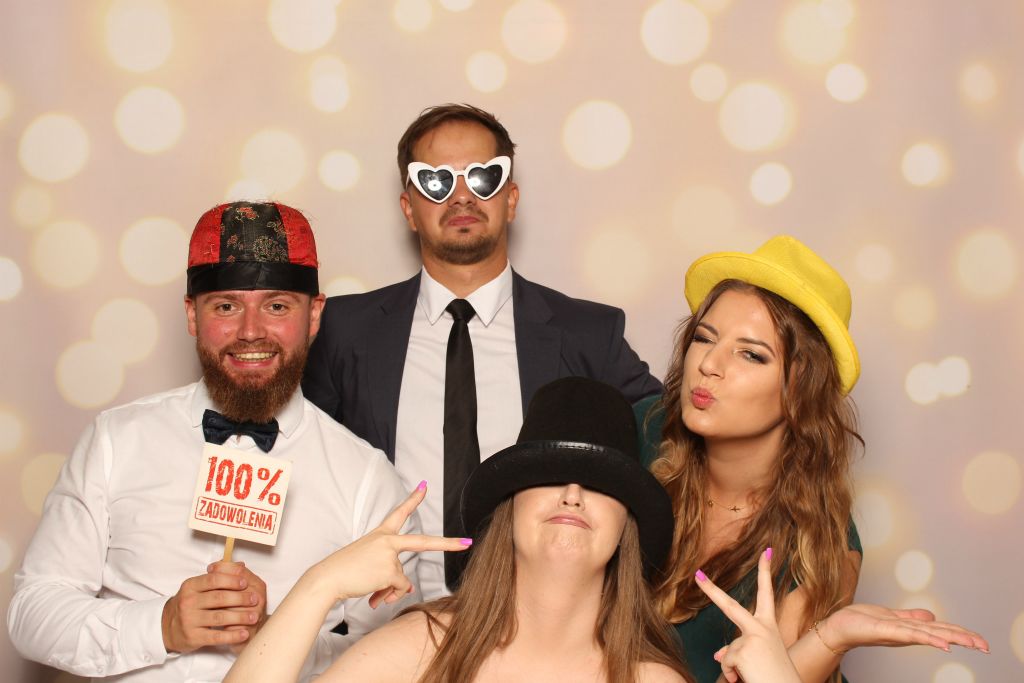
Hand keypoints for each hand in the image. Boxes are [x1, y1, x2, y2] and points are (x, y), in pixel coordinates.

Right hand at [161, 564, 263, 652]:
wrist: (168, 627)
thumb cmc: (190, 604)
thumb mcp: (198, 587)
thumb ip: (219, 575)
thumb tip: (241, 565)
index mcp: (191, 586)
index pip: (213, 579)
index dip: (231, 580)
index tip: (245, 582)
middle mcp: (188, 602)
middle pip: (219, 598)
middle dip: (240, 598)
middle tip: (255, 599)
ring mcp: (189, 620)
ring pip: (219, 617)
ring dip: (240, 617)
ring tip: (254, 616)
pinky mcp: (193, 637)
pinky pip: (216, 636)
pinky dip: (232, 635)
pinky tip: (244, 633)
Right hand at [303, 481, 471, 608]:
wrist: (327, 578)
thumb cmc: (345, 570)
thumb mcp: (369, 565)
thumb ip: (391, 572)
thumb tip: (407, 588)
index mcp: (380, 534)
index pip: (399, 512)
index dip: (413, 499)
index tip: (424, 486)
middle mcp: (387, 541)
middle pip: (424, 542)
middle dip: (448, 544)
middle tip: (466, 542)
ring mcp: (390, 555)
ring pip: (402, 579)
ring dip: (389, 589)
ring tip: (369, 587)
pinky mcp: (390, 570)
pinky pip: (398, 588)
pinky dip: (387, 595)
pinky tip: (372, 595)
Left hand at [695, 549, 800, 682]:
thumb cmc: (776, 677)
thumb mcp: (759, 658)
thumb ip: (738, 651)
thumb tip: (717, 655)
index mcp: (768, 626)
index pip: (767, 593)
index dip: (766, 571)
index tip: (766, 551)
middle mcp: (761, 627)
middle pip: (728, 605)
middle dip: (710, 590)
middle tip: (696, 574)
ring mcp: (752, 637)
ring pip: (729, 652)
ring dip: (735, 669)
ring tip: (754, 676)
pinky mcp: (744, 650)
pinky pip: (727, 664)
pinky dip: (733, 676)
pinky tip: (747, 679)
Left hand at [818, 603, 989, 654]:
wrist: (837, 627)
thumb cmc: (861, 622)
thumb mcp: (890, 617)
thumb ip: (911, 617)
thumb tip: (932, 617)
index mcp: (911, 628)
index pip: (941, 630)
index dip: (962, 634)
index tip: (982, 641)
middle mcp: (907, 633)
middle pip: (941, 634)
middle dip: (965, 639)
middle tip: (986, 647)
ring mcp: (897, 632)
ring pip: (930, 635)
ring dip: (953, 639)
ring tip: (973, 645)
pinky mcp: (885, 630)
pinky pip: (910, 633)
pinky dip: (928, 638)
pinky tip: (943, 644)